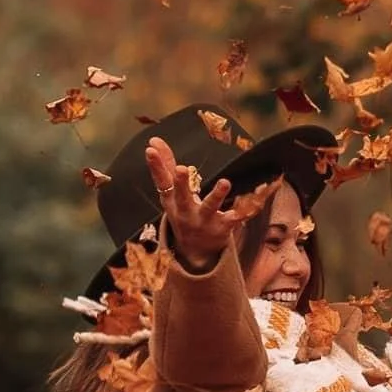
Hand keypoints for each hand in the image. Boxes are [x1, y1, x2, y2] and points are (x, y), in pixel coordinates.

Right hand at [144, 137, 275, 273]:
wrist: (194, 250)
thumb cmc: (183, 212)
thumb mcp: (171, 193)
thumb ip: (166, 166)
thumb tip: (153, 140)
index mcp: (172, 200)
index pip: (161, 181)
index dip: (156, 166)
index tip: (150, 150)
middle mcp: (185, 210)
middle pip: (182, 196)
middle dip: (181, 183)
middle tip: (182, 169)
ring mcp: (204, 220)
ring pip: (209, 207)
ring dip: (216, 195)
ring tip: (225, 182)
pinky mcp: (221, 228)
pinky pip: (231, 221)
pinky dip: (237, 216)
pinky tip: (242, 212)